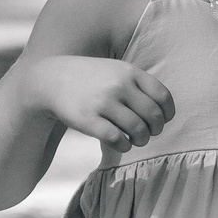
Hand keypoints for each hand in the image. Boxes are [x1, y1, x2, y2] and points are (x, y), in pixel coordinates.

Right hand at [22, 56, 174, 152]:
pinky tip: (121, 144)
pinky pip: (118, 140)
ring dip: (141, 141)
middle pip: (153, 117)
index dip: (167, 114)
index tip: (162, 120)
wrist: (50, 80)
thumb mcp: (116, 71)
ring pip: (138, 131)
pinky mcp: (88, 120)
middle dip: (155, 130)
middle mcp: (118, 85)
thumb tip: (165, 115)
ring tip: (135, 140)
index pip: (163, 97)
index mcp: (129, 72)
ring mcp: (103, 102)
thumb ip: (140, 86)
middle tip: (148, 134)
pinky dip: (124, 146)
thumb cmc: (91, 80)